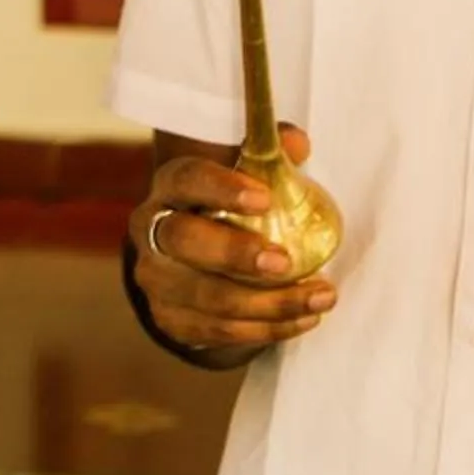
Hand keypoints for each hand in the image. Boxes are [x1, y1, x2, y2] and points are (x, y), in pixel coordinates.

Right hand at [131, 125, 337, 354]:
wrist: (192, 263)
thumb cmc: (227, 211)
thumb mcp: (245, 179)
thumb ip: (270, 157)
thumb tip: (295, 143)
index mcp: (171, 187)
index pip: (187, 179)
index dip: (221, 187)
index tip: (265, 198)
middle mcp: (153, 232)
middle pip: (184, 241)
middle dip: (235, 253)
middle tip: (284, 261)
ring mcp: (157, 280)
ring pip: (209, 297)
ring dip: (270, 303)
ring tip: (320, 296)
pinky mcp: (171, 320)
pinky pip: (220, 331)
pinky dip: (267, 328)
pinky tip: (304, 319)